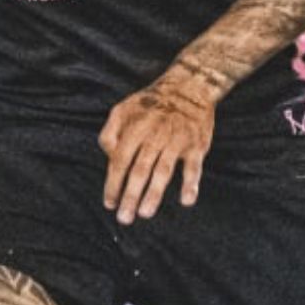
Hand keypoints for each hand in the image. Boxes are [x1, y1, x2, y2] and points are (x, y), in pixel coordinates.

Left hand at [99, 71, 214, 223]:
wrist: (190, 87)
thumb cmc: (152, 103)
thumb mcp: (123, 109)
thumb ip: (110, 132)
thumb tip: (108, 157)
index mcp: (135, 128)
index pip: (120, 160)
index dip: (113, 183)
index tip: (109, 203)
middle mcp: (155, 135)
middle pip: (139, 170)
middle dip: (130, 195)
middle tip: (124, 218)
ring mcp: (176, 141)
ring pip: (163, 171)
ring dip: (154, 194)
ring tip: (145, 213)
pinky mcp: (196, 145)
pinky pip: (193, 167)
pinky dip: (191, 183)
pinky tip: (186, 200)